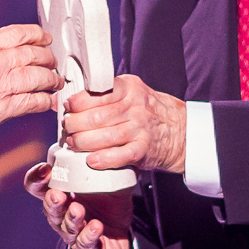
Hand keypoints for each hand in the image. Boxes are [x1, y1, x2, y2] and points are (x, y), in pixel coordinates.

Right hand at [0, 25, 60, 137]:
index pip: (18, 33)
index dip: (36, 34)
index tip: (44, 38)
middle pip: (33, 54)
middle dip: (47, 58)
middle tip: (52, 62)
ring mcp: (2, 84)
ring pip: (38, 77)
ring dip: (51, 80)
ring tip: (56, 82)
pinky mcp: (4, 107)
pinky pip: (33, 102)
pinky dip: (45, 102)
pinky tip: (49, 102)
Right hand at [23, 162, 132, 248]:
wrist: (118, 237)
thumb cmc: (106, 204)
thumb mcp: (105, 180)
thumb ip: (101, 161)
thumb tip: (105, 132)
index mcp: (61, 194)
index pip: (38, 187)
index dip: (37, 179)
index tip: (46, 168)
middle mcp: (62, 214)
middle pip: (49, 208)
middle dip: (52, 201)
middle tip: (58, 194)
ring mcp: (73, 233)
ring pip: (66, 226)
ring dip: (71, 218)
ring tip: (77, 209)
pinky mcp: (88, 248)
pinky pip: (85, 243)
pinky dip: (89, 234)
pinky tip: (95, 226)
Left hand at [59, 74, 186, 174]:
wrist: (179, 131)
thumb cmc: (148, 111)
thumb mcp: (132, 92)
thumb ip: (108, 93)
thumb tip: (74, 100)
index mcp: (130, 88)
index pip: (98, 92)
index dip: (78, 101)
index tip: (68, 107)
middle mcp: (136, 107)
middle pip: (97, 116)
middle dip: (75, 124)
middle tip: (68, 127)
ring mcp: (140, 129)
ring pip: (104, 136)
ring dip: (82, 142)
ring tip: (73, 143)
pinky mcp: (143, 149)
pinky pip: (120, 155)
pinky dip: (103, 159)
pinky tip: (91, 160)